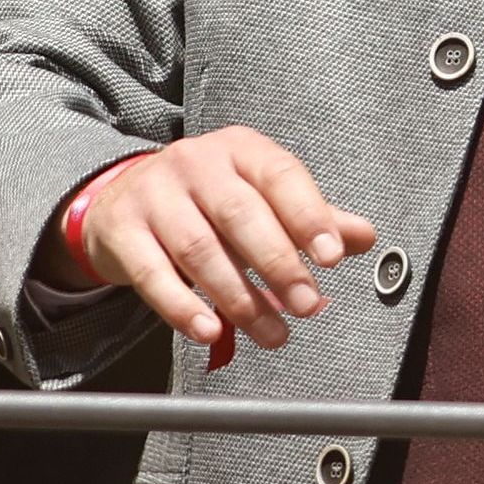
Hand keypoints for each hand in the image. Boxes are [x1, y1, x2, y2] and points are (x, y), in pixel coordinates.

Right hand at [56, 125, 379, 353]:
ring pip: (199, 249)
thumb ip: (311, 218)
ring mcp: (154, 194)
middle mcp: (196, 163)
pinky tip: (209, 331)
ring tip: (271, 332)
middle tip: (307, 306)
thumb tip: (362, 237)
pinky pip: (152, 273)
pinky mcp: (121, 229)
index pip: (280, 177)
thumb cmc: (207, 202)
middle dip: (278, 264)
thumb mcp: (260, 198)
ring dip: (239, 298)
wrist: (122, 199)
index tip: (332, 257)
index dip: (308, 217)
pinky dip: (182, 307)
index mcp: (241, 150)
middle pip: (240, 214)